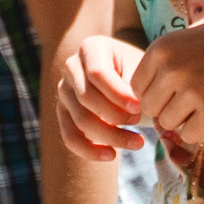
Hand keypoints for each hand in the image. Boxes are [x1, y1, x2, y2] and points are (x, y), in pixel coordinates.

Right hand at [57, 33, 147, 159]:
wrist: (131, 78)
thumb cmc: (138, 71)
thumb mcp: (139, 69)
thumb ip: (134, 85)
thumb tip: (133, 111)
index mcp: (90, 47)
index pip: (97, 73)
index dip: (118, 94)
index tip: (139, 108)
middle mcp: (71, 66)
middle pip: (86, 98)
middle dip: (115, 115)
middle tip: (139, 121)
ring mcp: (64, 90)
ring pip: (80, 120)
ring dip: (111, 136)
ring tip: (138, 142)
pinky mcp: (63, 113)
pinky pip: (70, 137)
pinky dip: (90, 151)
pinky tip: (112, 155)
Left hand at [133, 10, 203, 146]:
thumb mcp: (180, 42)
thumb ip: (158, 69)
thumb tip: (137, 108)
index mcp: (160, 49)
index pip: (135, 87)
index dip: (153, 90)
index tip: (171, 85)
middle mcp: (172, 69)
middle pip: (149, 108)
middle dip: (165, 106)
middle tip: (186, 95)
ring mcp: (193, 91)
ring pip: (167, 123)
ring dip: (181, 118)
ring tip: (201, 100)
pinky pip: (189, 135)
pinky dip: (198, 128)